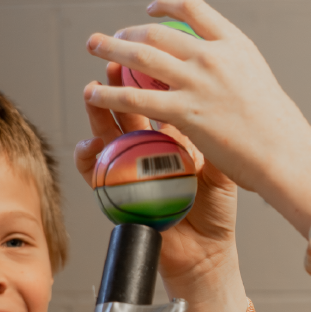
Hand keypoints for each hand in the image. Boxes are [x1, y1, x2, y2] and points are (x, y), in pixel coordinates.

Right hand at [75, 62, 247, 311]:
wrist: (206, 253)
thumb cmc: (216, 213)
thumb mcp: (222, 174)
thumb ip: (216, 145)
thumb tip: (219, 112)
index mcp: (176, 137)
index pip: (158, 100)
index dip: (149, 79)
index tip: (146, 58)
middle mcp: (150, 148)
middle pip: (128, 109)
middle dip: (117, 86)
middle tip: (110, 64)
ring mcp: (131, 169)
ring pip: (107, 135)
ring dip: (97, 114)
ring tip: (92, 95)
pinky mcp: (116, 193)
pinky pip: (95, 173)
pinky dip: (88, 160)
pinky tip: (89, 148)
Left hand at [84, 0, 310, 236]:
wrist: (286, 155)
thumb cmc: (280, 132)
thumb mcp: (260, 86)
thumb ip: (235, 75)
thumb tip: (223, 78)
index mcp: (236, 45)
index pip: (194, 8)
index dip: (166, 3)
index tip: (150, 9)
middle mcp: (214, 56)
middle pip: (158, 31)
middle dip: (129, 30)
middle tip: (113, 36)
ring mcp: (198, 82)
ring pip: (141, 56)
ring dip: (111, 48)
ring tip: (94, 46)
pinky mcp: (184, 111)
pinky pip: (135, 96)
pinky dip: (108, 93)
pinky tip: (93, 92)